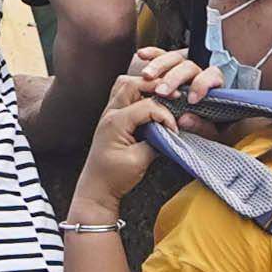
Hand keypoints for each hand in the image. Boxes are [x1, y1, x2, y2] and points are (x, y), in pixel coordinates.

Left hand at [77, 69, 184, 212]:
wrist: (97, 188)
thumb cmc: (115, 177)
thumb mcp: (139, 161)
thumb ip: (156, 141)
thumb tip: (169, 130)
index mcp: (115, 122)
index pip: (147, 106)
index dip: (165, 115)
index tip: (174, 130)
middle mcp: (110, 113)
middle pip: (133, 84)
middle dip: (155, 87)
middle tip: (173, 97)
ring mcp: (108, 113)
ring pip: (125, 84)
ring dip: (144, 86)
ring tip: (161, 95)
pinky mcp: (111, 118)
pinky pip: (122, 94)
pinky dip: (137, 92)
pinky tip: (150, 101)